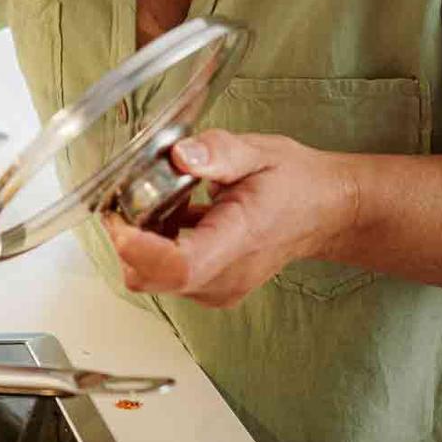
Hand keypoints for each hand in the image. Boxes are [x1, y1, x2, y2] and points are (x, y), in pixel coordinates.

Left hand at [102, 129, 359, 308]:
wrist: (324, 212)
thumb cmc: (294, 183)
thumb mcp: (259, 152)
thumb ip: (217, 152)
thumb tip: (180, 155)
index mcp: (238, 239)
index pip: (179, 266)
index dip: (137, 247)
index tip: (117, 216)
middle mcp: (224, 276)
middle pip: (151, 276)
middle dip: (127, 236)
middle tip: (132, 196)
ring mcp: (216, 288)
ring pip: (151, 276)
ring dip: (141, 240)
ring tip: (165, 203)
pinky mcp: (209, 289)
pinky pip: (163, 275)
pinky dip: (155, 246)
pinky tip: (174, 217)